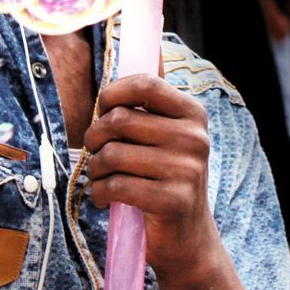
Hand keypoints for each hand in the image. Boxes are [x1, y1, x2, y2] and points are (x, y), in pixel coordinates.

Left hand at [84, 73, 219, 285]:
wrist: (188, 239)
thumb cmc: (167, 179)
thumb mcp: (168, 135)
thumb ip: (156, 97)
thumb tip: (150, 50)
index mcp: (193, 114)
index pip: (144, 84)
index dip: (112, 94)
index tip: (104, 111)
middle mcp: (194, 138)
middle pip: (119, 120)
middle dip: (95, 137)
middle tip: (95, 151)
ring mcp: (186, 170)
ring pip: (113, 154)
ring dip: (95, 169)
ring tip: (100, 177)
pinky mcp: (171, 200)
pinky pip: (116, 185)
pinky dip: (99, 193)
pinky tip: (104, 198)